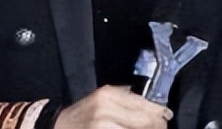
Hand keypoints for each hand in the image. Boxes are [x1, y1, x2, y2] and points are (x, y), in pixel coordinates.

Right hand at [54, 85, 172, 128]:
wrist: (55, 128)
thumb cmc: (79, 116)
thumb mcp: (99, 99)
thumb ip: (123, 99)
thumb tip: (153, 108)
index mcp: (107, 95)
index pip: (143, 104)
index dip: (159, 114)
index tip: (167, 118)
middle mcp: (106, 109)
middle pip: (144, 121)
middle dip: (157, 126)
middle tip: (163, 127)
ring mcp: (102, 126)